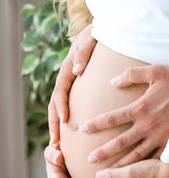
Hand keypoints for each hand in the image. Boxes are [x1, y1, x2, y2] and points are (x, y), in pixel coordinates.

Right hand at [48, 24, 96, 144]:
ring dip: (60, 127)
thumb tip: (77, 71)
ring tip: (61, 148)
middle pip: (56, 104)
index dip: (61, 105)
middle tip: (56, 144)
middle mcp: (67, 78)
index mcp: (68, 69)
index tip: (64, 120)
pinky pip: (73, 106)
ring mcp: (73, 85)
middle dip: (55, 124)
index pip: (61, 90)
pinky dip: (71, 121)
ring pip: (61, 108)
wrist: (104, 29)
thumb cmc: (97, 33)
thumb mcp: (90, 38)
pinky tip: (77, 136)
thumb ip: (83, 53)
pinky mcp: (80, 89)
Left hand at [80, 65, 168, 165]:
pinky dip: (143, 169)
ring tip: (106, 174)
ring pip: (134, 156)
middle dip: (103, 152)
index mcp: (141, 107)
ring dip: (119, 165)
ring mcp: (159, 137)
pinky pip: (154, 160)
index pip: (113, 118)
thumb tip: (113, 82)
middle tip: (88, 160)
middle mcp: (147, 125)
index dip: (96, 124)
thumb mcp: (156, 71)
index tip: (83, 129)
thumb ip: (132, 75)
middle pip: (120, 142)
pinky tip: (135, 177)